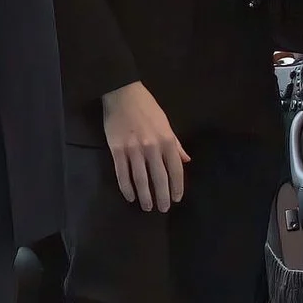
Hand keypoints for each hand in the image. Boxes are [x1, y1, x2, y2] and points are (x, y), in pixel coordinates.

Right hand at [101, 80, 189, 210]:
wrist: (122, 94)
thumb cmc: (147, 107)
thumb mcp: (166, 123)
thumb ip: (175, 144)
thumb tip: (185, 160)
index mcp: (167, 141)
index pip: (176, 170)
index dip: (177, 187)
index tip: (177, 198)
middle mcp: (152, 148)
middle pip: (159, 178)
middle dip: (162, 196)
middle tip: (163, 208)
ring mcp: (133, 150)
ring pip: (141, 179)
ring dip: (145, 196)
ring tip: (147, 207)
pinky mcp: (117, 149)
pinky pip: (122, 173)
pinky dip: (126, 187)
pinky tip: (130, 196)